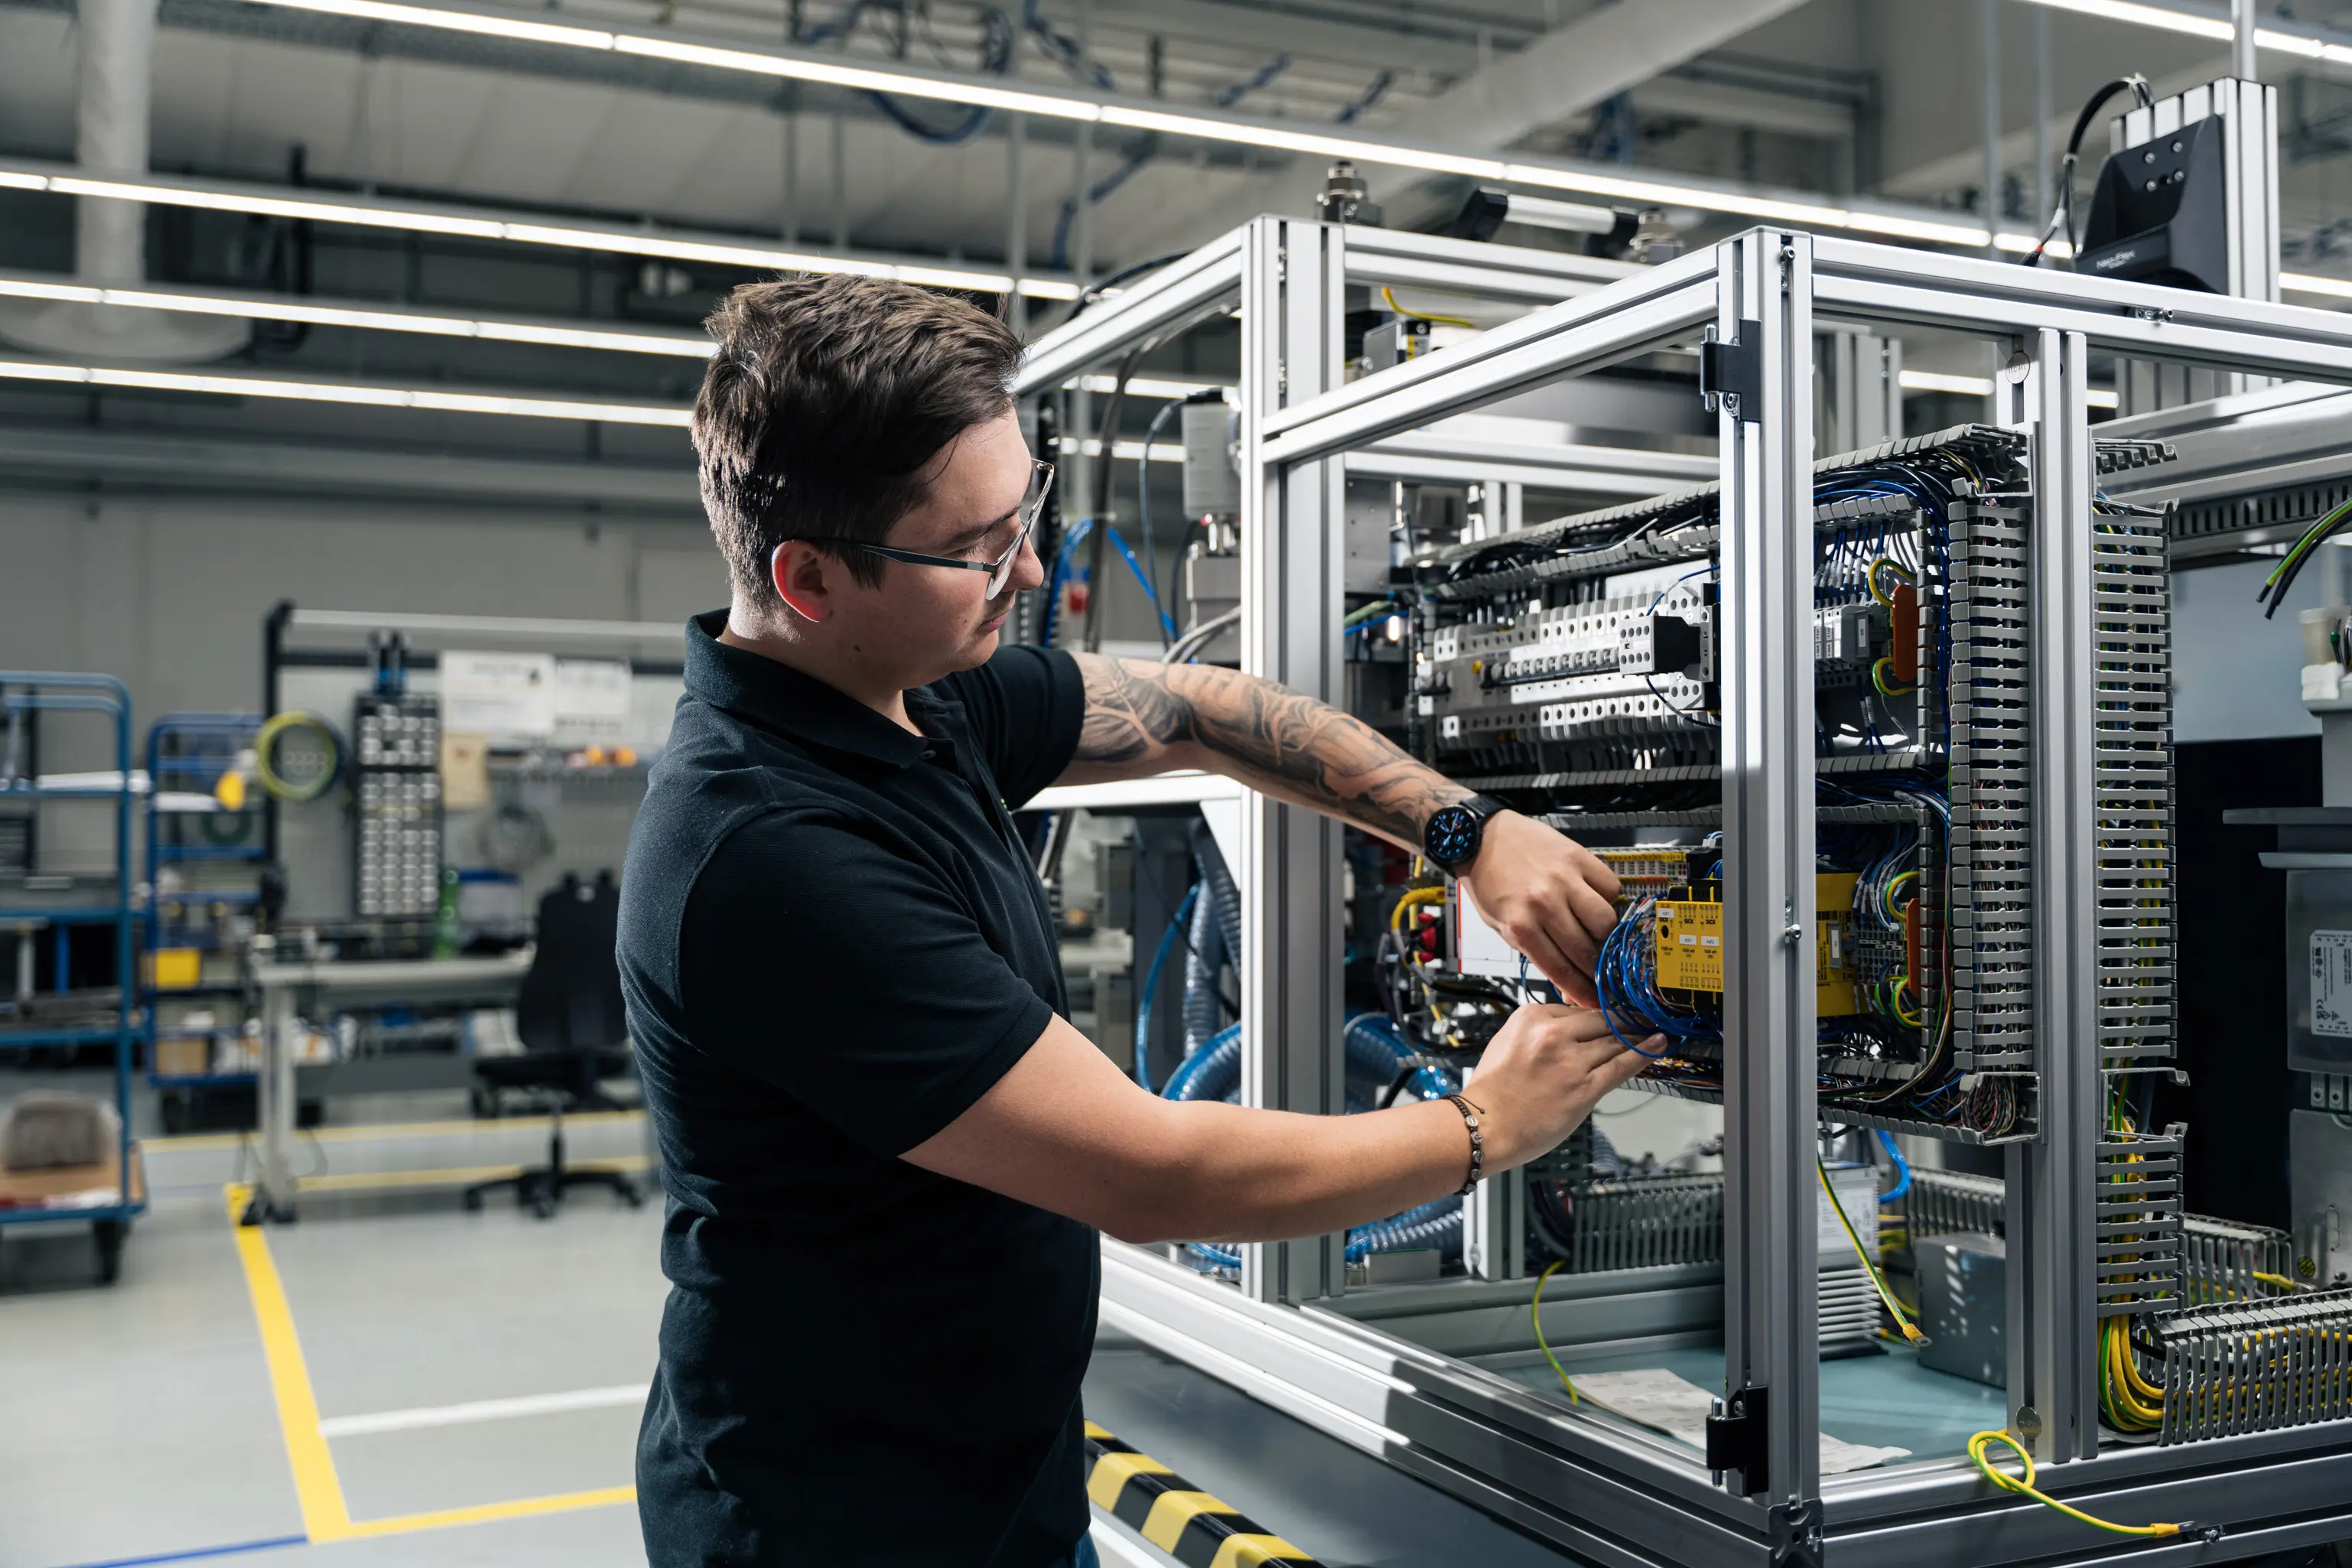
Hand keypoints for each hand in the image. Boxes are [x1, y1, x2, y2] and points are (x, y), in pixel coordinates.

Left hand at [1460, 811, 1623, 1006]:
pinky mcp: (1578, 857)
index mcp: (1520, 926)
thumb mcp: (1501, 926)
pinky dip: (1608, 898)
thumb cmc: (1488, 883)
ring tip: (1597, 933)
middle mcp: (1544, 904)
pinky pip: (1611, 887)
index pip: (1562, 970)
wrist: (1480, 838)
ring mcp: (1564, 879)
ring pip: (1606, 921)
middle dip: (1598, 971)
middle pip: (1587, 951)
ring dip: (1605, 933)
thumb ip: (1534, 953)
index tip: (1596, 1001)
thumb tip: (1567, 984)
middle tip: (1604, 975)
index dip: (1583, 991)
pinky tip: (1594, 899)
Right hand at [1469, 1003, 1655, 1171]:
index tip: (1614, 1016)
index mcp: (1531, 1017)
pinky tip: (1658, 1045)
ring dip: (1640, 1035)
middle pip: (1601, 1019)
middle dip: (1625, 1020)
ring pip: (1616, 1040)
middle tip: (1643, 1017)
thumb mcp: (1507, 1043)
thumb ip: (1538, 1032)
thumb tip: (1570, 1030)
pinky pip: (1622, 1065)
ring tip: (1655, 1030)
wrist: (1484, 1127)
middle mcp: (1553, 1033)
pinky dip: (1644, 1053)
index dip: (1599, 1015)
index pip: (1577, 1009)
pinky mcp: (1584, 1088)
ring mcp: (1571, 1060)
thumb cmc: (1492, 1092)